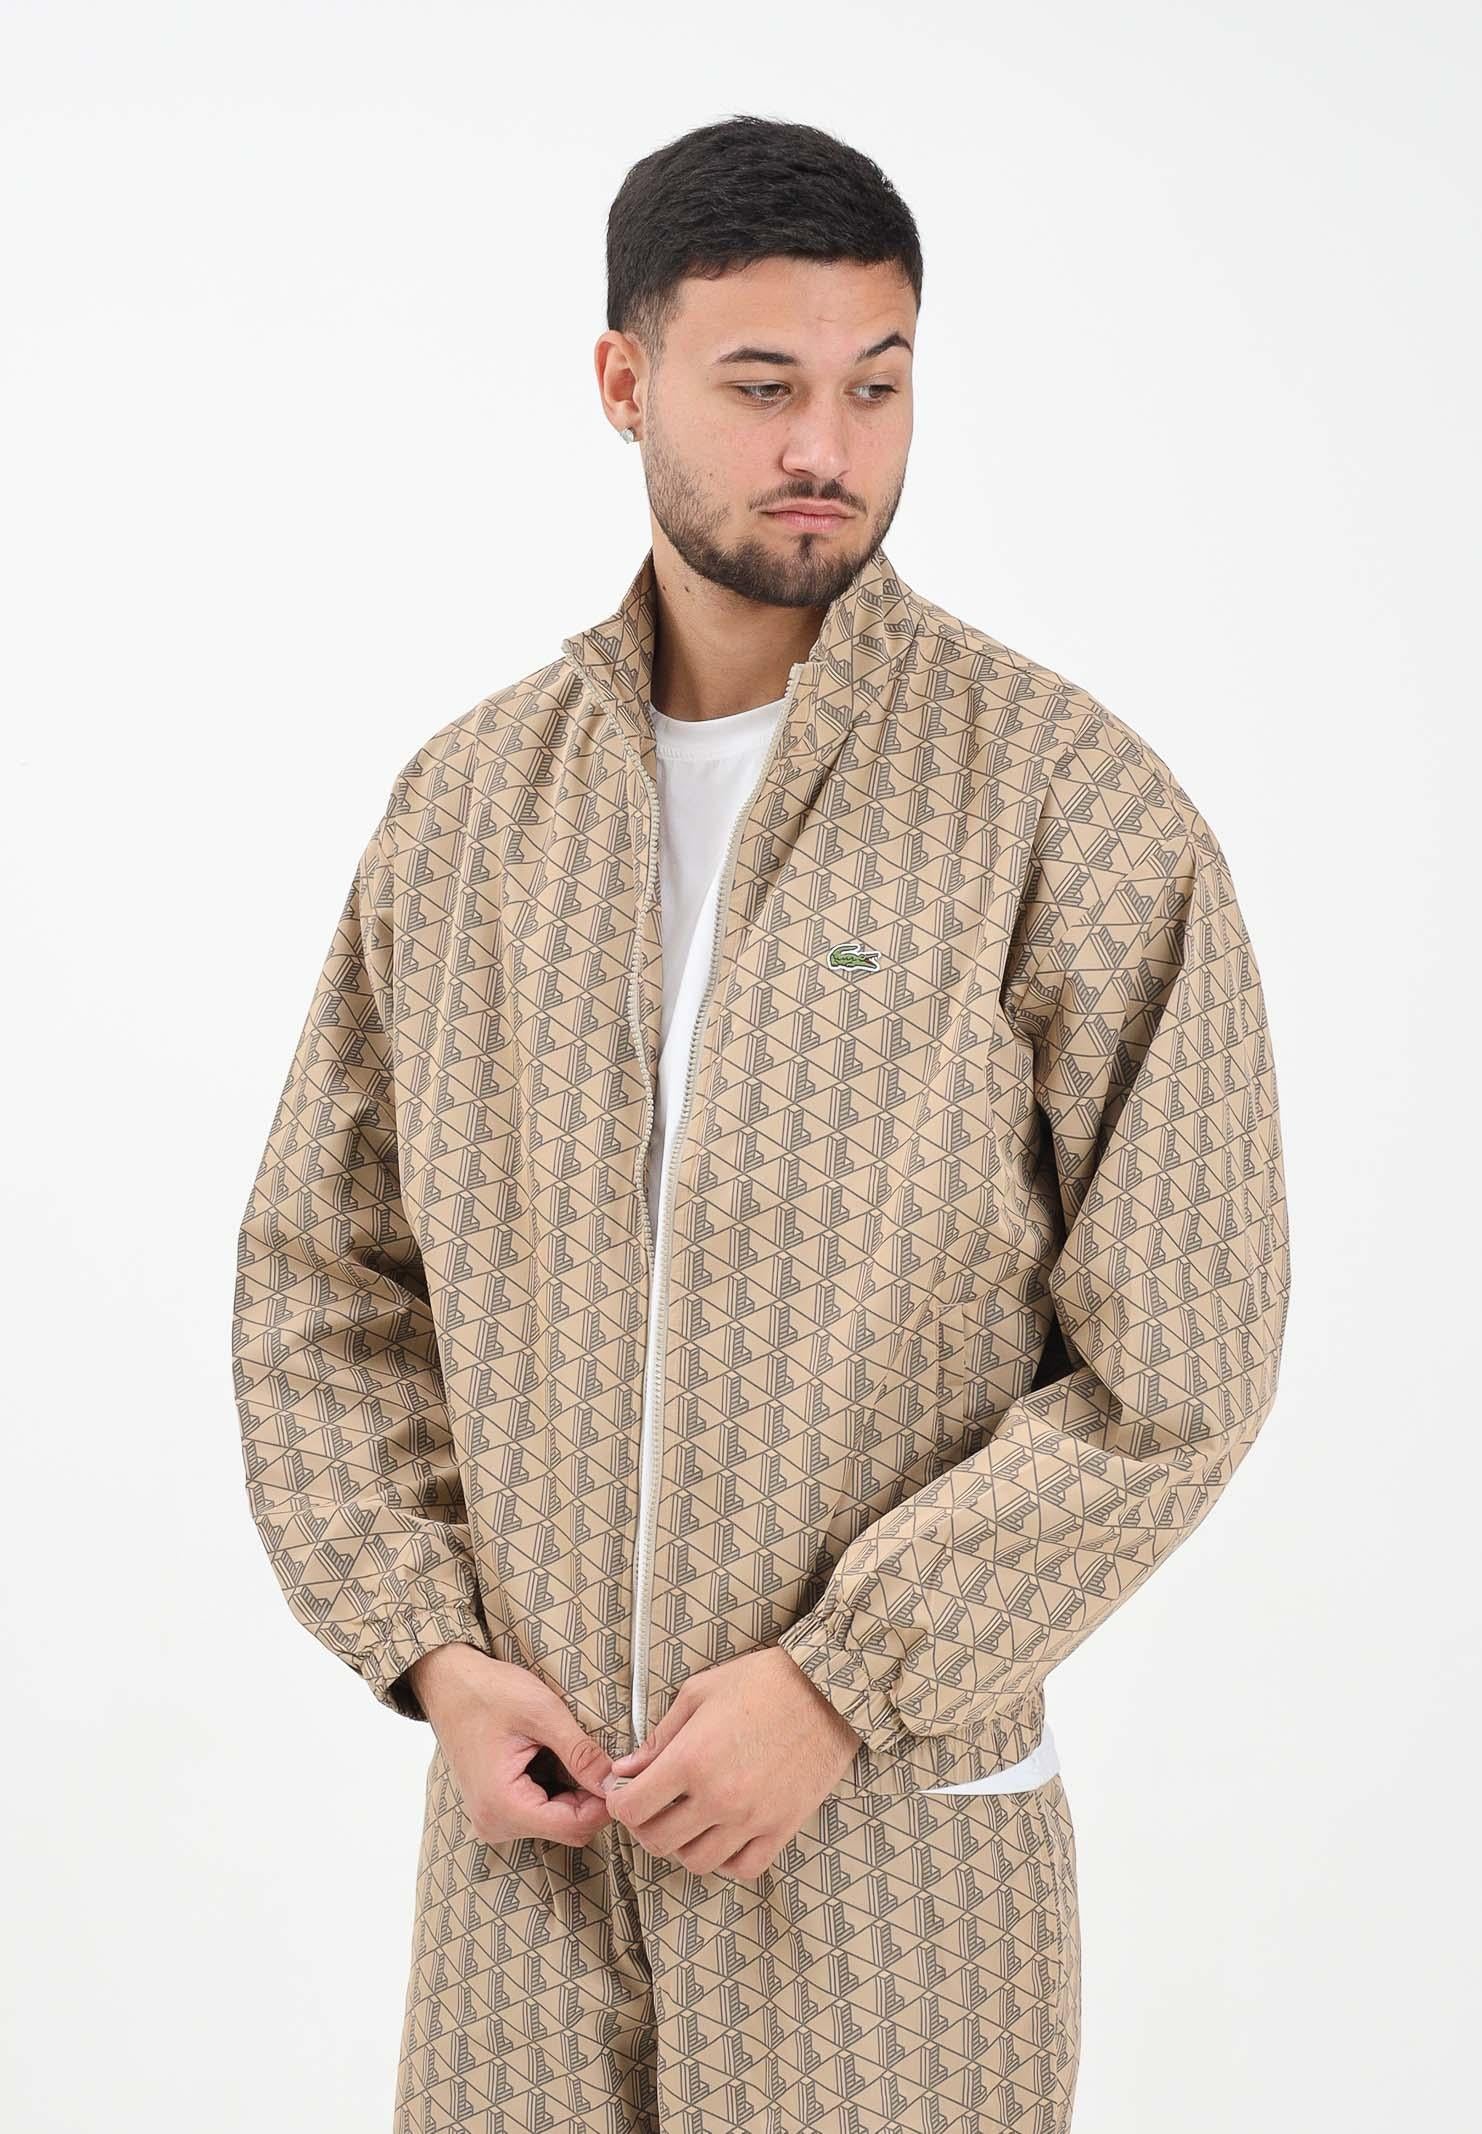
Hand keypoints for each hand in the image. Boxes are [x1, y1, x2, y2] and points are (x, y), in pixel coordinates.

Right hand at [407, 1643, 616, 1846]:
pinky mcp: (497, 1809)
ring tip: (576, 1751)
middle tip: (604, 1757)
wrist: (449, 1682)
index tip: (622, 1773)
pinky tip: (556, 1757)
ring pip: (558, 1821)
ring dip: (577, 1792)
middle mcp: (495, 1823)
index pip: (574, 1826)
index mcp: (502, 1805)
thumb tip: (616, 1782)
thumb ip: (581, 1752)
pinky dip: (560, 1789)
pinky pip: (542, 1811)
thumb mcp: (542, 1713)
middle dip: (593, 1797)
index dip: (606, 1803)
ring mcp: (494, 1819)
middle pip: (568, 1828)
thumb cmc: (488, 1692)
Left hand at [600, 1647, 861, 1879]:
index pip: (633, 1808)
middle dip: (644, 1825)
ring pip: (697, 1862)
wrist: (827, 1689)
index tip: (623, 1792)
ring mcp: (752, 1818)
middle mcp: (718, 1797)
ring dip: (683, 1845)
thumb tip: (626, 1768)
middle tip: (650, 1807)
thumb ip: (659, 1736)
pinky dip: (726, 1858)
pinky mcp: (782, 1828)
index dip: (619, 1803)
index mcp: (691, 1759)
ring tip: (687, 1819)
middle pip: (658, 1841)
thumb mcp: (699, 1693)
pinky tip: (723, 1832)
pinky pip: (743, 1867)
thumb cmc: (761, 1682)